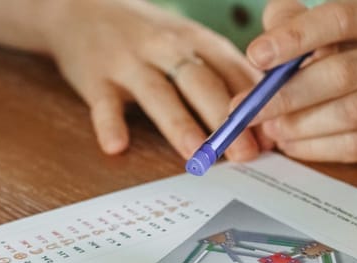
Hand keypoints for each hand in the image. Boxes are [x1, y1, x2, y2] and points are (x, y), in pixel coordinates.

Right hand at [38, 0, 262, 159]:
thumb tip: (265, 125)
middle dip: (225, 118)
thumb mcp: (191, 44)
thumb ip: (224, 77)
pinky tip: (117, 145)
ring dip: (179, 124)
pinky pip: (103, 103)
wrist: (82, 10)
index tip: (273, 137)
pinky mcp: (95, 77)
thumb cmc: (149, 38)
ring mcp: (129, 61)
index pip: (232, 71)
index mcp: (197, 40)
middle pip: (200, 82)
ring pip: (158, 93)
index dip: (254, 104)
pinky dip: (109, 124)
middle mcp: (166, 47)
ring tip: (197, 154)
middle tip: (245, 153)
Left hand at [238, 0, 356, 161]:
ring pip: (351, 113)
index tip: (256, 56)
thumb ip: (287, 25)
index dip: (295, 37)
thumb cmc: (342, 59)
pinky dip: (317, 148)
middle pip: (342, 72)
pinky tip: (293, 145)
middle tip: (250, 110)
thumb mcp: (316, 34)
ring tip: (271, 129)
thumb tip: (262, 51)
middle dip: (287, 94)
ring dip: (301, 125)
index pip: (341, 18)